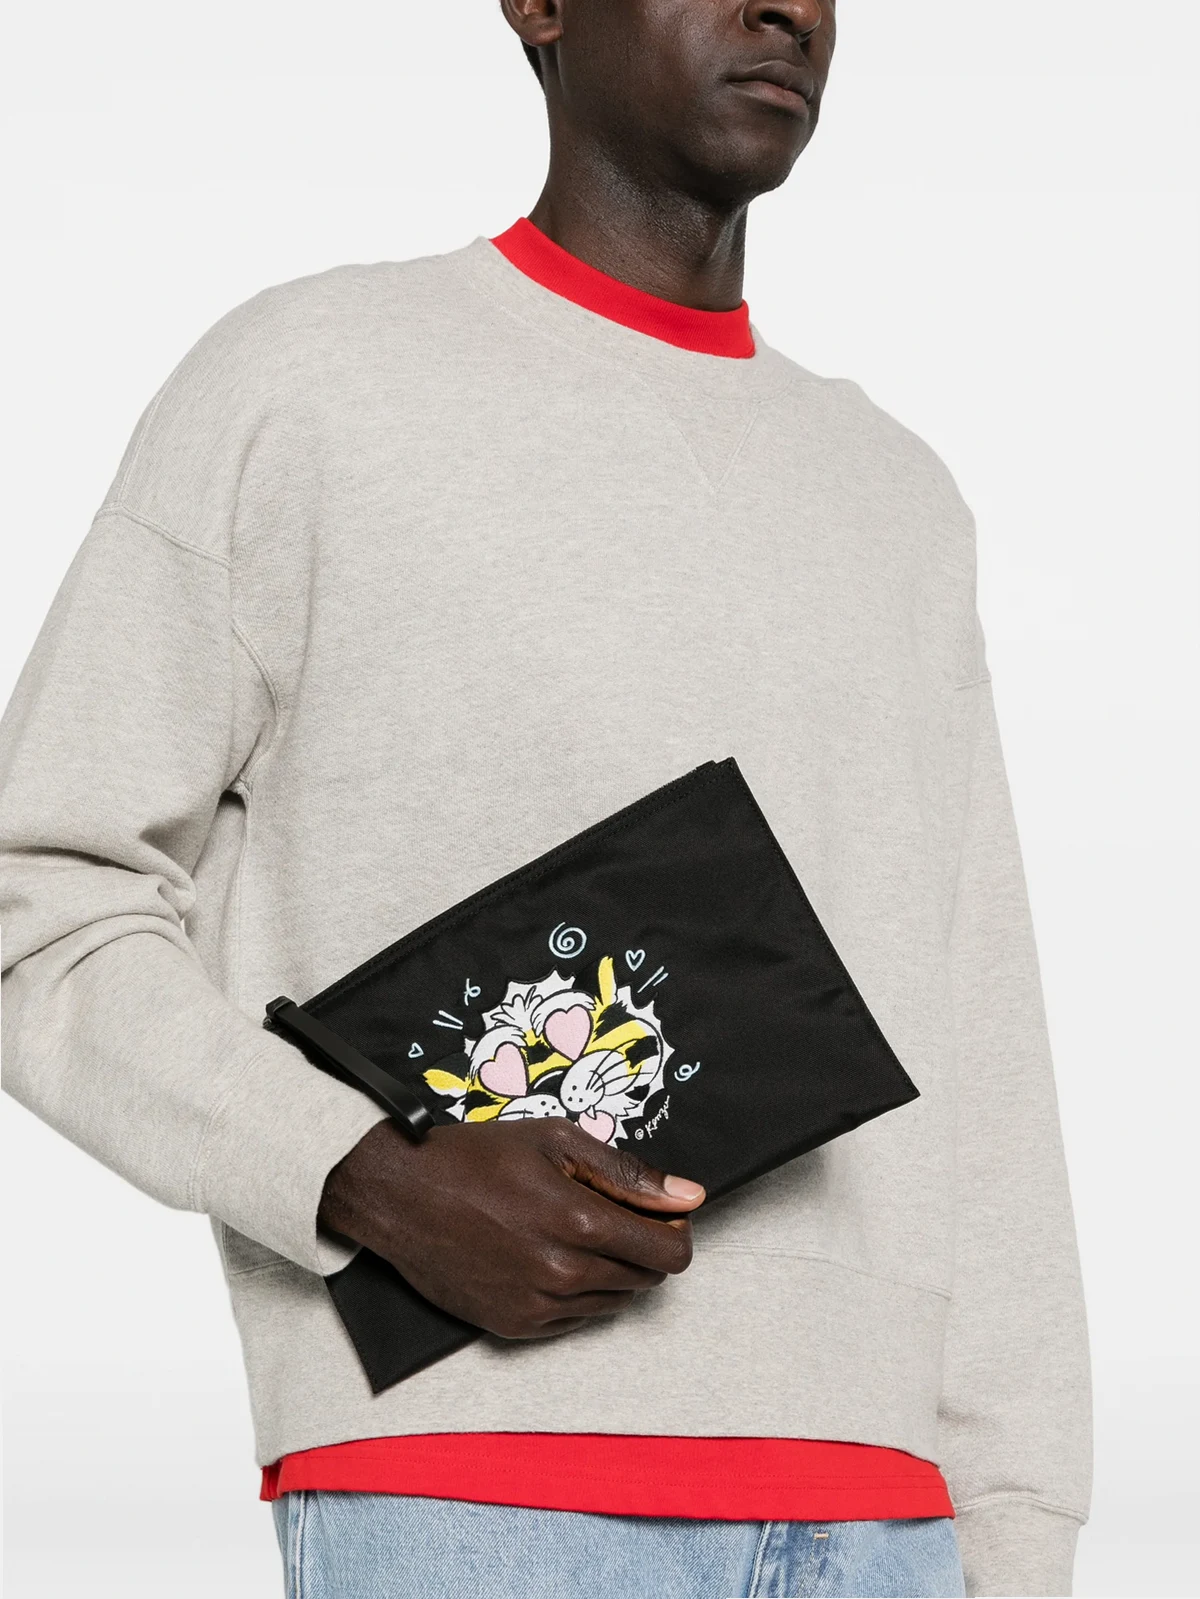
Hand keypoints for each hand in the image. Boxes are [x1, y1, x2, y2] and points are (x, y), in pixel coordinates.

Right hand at [318, 1118, 704, 1339]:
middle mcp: (563, 1275)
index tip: (659, 1215)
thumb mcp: (555, 1141)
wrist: (400, 1196)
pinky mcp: (514, 1327)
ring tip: (571, 1231)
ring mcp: (538, 1307)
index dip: (675, 1232)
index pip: (670, 1255)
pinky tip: (547, 1256)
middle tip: (610, 1213)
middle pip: (646, 1280)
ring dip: (610, 1271)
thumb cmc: (475, 1159)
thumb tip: (689, 1196)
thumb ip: (628, 1172)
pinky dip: (576, 1292)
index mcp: (579, 1223)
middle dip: (642, 1247)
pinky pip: (575, 1320)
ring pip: (614, 1303)